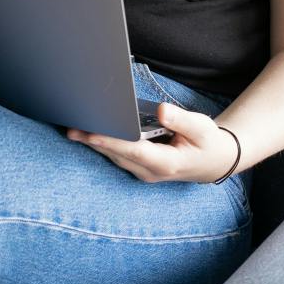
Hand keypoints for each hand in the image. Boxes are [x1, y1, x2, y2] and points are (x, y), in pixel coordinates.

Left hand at [67, 102, 237, 183]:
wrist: (213, 162)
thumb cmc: (207, 142)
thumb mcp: (202, 128)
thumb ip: (182, 120)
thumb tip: (161, 111)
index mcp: (167, 163)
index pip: (133, 151)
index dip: (111, 142)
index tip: (91, 133)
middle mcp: (151, 172)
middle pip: (117, 154)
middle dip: (94, 140)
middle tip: (70, 126)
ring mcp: (143, 172)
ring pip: (114, 156)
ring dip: (93, 142)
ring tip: (72, 125)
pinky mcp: (138, 168)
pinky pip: (116, 155)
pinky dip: (102, 143)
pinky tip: (86, 131)